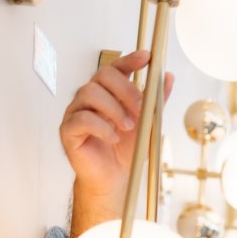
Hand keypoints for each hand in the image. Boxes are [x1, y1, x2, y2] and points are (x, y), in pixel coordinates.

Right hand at [59, 51, 174, 233]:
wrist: (114, 179)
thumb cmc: (126, 151)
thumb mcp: (148, 125)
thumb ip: (155, 102)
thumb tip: (169, 77)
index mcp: (108, 94)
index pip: (115, 68)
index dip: (129, 60)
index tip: (147, 58)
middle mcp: (89, 98)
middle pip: (102, 76)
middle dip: (126, 90)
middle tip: (141, 109)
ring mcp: (76, 112)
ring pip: (89, 93)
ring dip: (114, 109)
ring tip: (127, 127)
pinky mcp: (68, 131)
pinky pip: (80, 119)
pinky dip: (101, 127)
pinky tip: (112, 138)